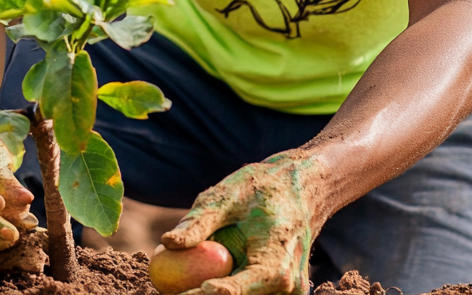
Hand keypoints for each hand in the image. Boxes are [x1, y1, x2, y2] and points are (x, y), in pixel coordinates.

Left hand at [160, 151, 326, 294]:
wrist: (303, 188)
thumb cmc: (262, 188)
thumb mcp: (227, 196)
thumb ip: (199, 222)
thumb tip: (167, 243)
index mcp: (274, 266)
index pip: (232, 294)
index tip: (174, 294)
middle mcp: (285, 289)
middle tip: (170, 290)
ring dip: (213, 291)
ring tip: (192, 279)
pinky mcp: (280, 294)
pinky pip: (249, 294)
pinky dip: (227, 289)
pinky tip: (209, 278)